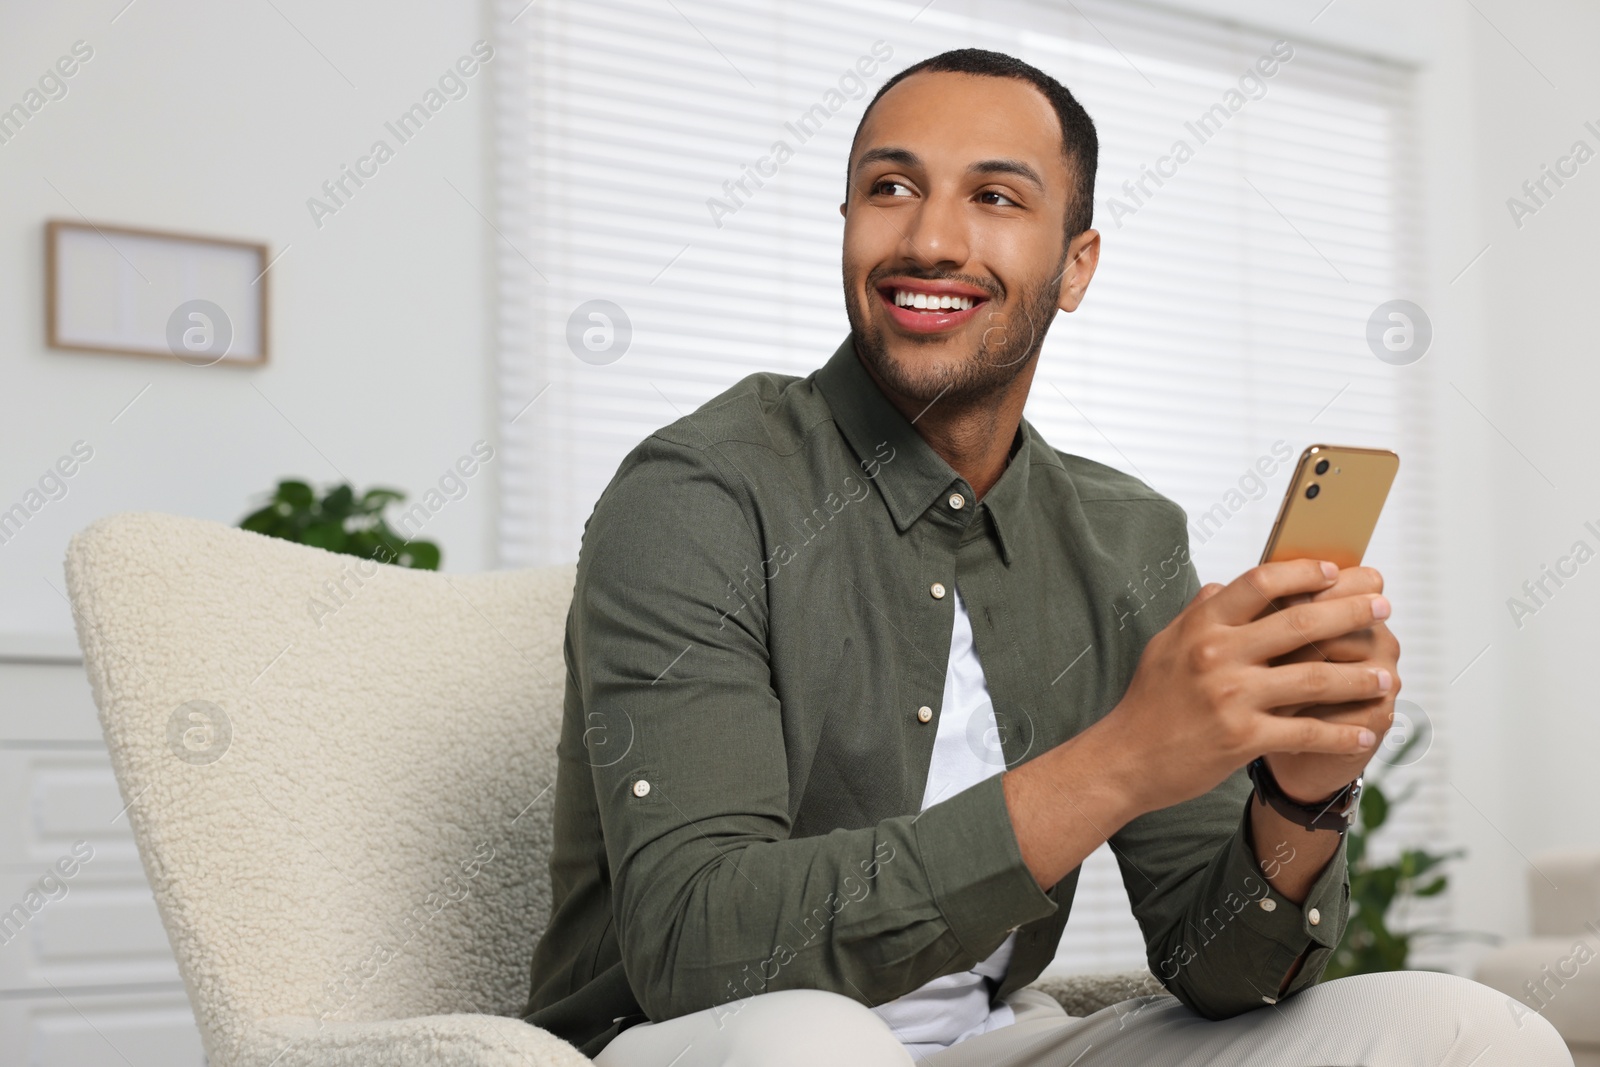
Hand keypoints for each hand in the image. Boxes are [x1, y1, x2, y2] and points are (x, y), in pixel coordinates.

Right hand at [1098, 558, 1388, 817]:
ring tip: (1386, 675)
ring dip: (1358, 677)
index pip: (1260, 583)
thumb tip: (1225, 585)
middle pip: (1300, 623)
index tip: (1336, 572)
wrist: (1125, 759)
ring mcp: (1231, 696)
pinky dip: (1341, 734)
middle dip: (1350, 612)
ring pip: (1313, 678)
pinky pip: (1306, 731)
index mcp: (1201, 626)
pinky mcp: (1242, 738)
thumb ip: (1198, 613)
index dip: (1304, 573)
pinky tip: (1364, 732)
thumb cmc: (1148, 701)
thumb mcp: (1165, 645)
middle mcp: (1216, 654)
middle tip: (1383, 606)